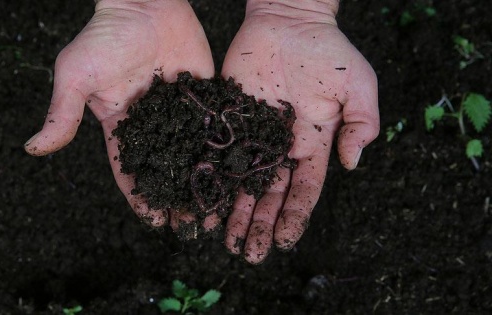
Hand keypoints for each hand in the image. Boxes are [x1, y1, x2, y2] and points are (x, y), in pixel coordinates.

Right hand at [24, 0, 213, 227]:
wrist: (145, 0)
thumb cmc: (105, 35)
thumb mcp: (75, 75)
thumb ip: (62, 113)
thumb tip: (32, 148)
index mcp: (121, 126)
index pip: (130, 171)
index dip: (142, 198)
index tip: (156, 222)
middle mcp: (152, 125)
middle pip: (165, 169)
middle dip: (177, 198)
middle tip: (193, 226)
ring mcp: (179, 113)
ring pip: (192, 155)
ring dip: (203, 182)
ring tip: (218, 210)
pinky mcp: (202, 98)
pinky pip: (213, 127)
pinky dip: (223, 151)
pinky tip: (236, 173)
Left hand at [221, 0, 378, 263]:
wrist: (288, 19)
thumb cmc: (328, 51)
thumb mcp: (358, 86)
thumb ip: (361, 124)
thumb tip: (351, 164)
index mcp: (310, 144)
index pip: (303, 190)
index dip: (294, 217)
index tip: (284, 243)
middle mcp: (279, 146)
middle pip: (268, 194)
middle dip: (260, 225)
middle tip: (248, 255)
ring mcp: (251, 134)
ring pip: (241, 181)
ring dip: (234, 212)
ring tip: (224, 242)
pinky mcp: (228, 119)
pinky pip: (217, 153)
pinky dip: (211, 178)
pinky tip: (203, 202)